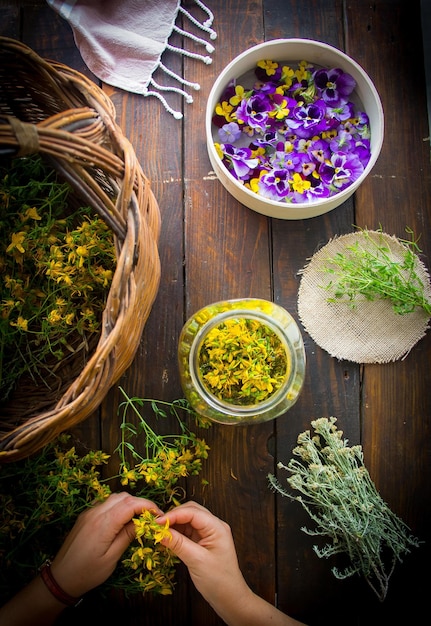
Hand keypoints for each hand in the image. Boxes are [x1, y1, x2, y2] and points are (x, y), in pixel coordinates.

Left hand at [51, 492, 162, 597]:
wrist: (60, 578)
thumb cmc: (88, 572)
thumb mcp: (112, 558)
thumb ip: (127, 536)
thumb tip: (143, 522)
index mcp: (104, 523)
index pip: (131, 504)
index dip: (148, 506)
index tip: (159, 515)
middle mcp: (96, 512)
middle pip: (124, 497)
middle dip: (140, 503)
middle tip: (151, 517)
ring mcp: (89, 512)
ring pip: (115, 498)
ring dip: (129, 503)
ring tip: (139, 518)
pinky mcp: (85, 516)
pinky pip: (105, 503)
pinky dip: (118, 506)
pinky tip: (122, 519)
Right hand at [159, 501, 305, 625]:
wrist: (230, 597)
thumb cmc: (218, 580)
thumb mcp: (196, 561)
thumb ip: (178, 544)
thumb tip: (159, 532)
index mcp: (217, 527)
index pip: (193, 512)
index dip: (174, 514)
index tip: (157, 523)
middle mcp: (214, 526)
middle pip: (191, 511)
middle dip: (173, 515)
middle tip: (157, 526)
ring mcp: (209, 533)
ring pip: (188, 519)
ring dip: (174, 523)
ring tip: (160, 532)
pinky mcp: (203, 541)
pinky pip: (188, 530)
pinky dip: (177, 532)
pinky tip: (168, 538)